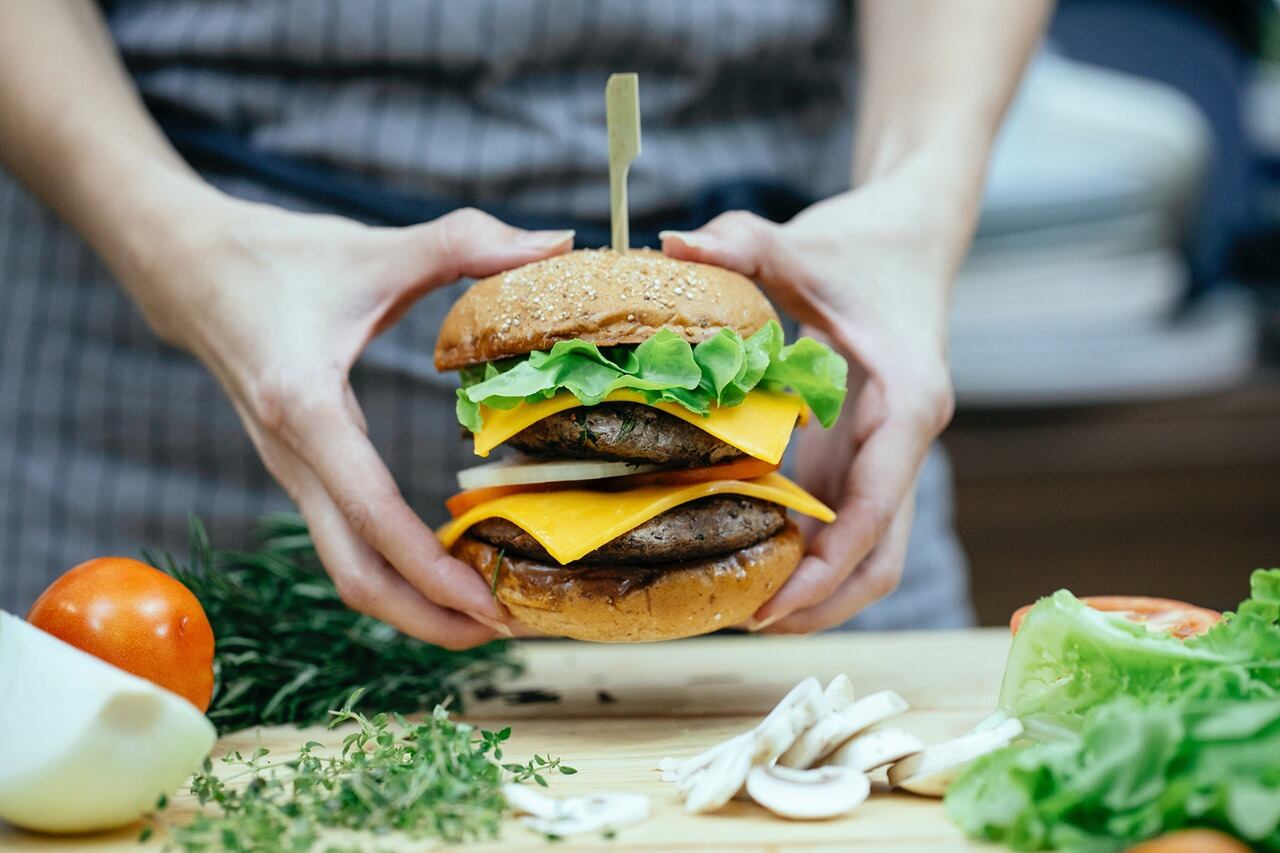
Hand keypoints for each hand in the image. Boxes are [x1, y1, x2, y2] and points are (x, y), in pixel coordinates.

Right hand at [128, 187, 572, 647]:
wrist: (185, 265)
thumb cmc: (277, 256)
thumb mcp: (376, 247)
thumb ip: (467, 241)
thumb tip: (558, 242)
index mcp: (307, 409)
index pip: (372, 514)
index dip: (431, 570)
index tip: (491, 603)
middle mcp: (292, 457)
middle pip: (353, 576)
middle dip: (427, 618)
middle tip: (505, 629)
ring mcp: (291, 472)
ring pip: (347, 569)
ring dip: (412, 604)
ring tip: (487, 614)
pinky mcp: (299, 471)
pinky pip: (346, 541)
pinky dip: (395, 570)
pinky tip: (447, 565)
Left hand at [662, 163, 968, 631]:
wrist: (912, 237)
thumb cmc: (862, 244)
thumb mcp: (801, 241)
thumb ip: (743, 240)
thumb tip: (673, 244)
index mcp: (906, 401)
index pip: (878, 506)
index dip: (830, 566)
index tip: (776, 606)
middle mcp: (907, 441)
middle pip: (882, 555)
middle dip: (825, 601)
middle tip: (749, 621)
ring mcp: (890, 455)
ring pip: (871, 552)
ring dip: (820, 589)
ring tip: (746, 609)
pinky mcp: (869, 455)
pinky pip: (846, 524)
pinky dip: (809, 553)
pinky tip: (753, 555)